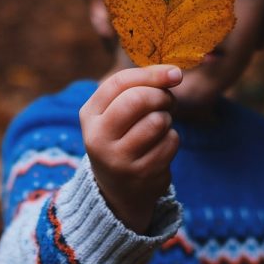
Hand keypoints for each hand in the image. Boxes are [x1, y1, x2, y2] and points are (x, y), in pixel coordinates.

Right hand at [80, 65, 181, 232]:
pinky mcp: (141, 174)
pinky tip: (160, 147)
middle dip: (161, 96)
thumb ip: (138, 88)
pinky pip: (170, 142)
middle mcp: (98, 138)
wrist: (118, 191)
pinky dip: (172, 139)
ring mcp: (119, 159)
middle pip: (137, 100)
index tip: (174, 73)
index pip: (119, 83)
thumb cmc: (122, 138)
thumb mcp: (115, 112)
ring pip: (157, 121)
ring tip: (159, 126)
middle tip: (167, 101)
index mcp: (89, 115)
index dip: (151, 74)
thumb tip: (174, 73)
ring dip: (167, 119)